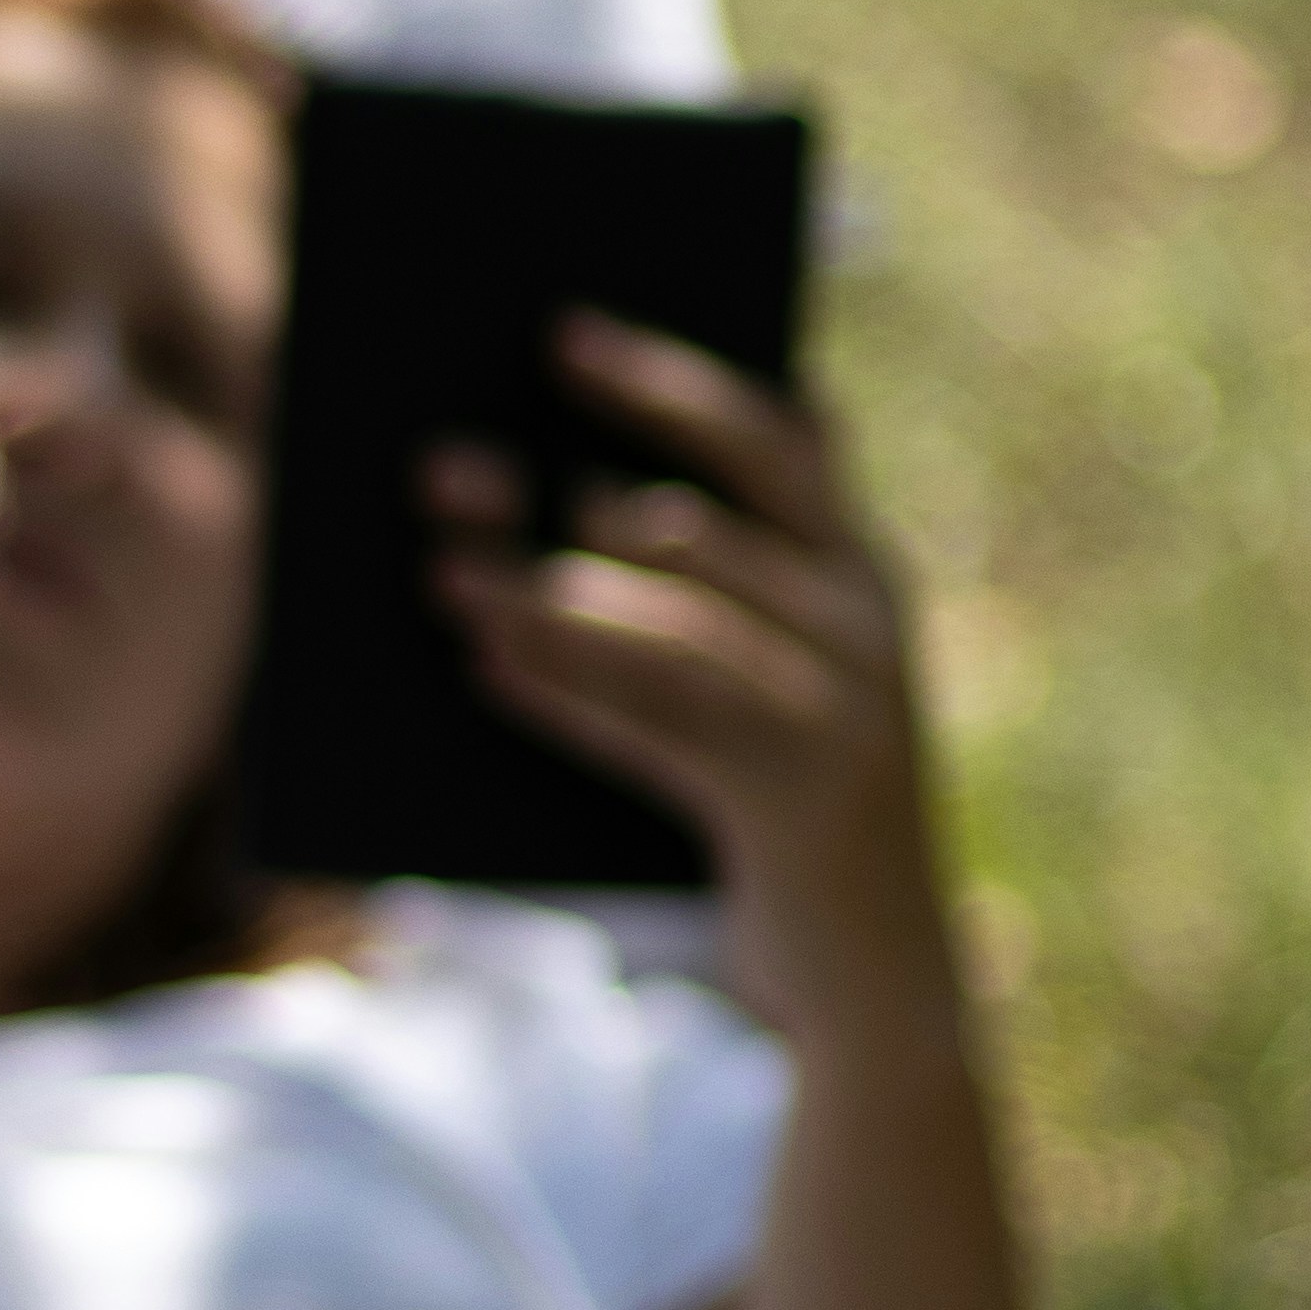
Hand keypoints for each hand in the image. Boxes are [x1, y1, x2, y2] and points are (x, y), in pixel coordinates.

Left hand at [419, 313, 960, 1058]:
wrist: (872, 977)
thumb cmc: (780, 800)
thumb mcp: (760, 679)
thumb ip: (697, 590)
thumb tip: (547, 500)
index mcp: (859, 563)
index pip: (778, 434)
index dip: (670, 379)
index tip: (561, 331)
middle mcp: (866, 619)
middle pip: (704, 519)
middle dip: (565, 483)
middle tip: (444, 458)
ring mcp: (846, 709)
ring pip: (669, 627)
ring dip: (541, 595)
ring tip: (437, 571)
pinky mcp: (801, 800)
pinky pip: (664, 732)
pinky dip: (567, 699)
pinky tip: (484, 671)